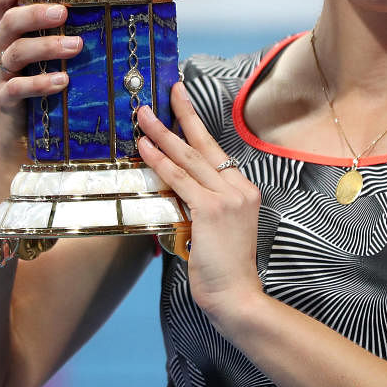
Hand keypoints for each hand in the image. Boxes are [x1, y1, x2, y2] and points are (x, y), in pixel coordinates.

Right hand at [0, 0, 81, 159]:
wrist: (15, 142)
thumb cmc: (41, 92)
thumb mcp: (48, 60)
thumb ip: (64, 37)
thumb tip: (114, 17)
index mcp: (6, 32)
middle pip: (9, 20)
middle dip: (37, 13)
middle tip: (63, 13)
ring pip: (16, 51)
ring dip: (47, 46)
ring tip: (76, 46)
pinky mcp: (2, 101)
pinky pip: (17, 88)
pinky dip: (40, 83)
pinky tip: (63, 81)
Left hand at [135, 83, 263, 326]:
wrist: (236, 296)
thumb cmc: (223, 269)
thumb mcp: (218, 229)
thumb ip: (202, 204)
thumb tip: (174, 187)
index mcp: (244, 190)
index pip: (214, 152)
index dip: (196, 125)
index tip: (182, 102)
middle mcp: (240, 188)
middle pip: (204, 145)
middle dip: (181, 115)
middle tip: (166, 91)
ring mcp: (227, 198)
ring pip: (188, 158)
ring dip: (162, 134)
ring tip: (142, 116)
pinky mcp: (211, 210)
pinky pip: (179, 180)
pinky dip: (159, 162)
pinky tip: (143, 148)